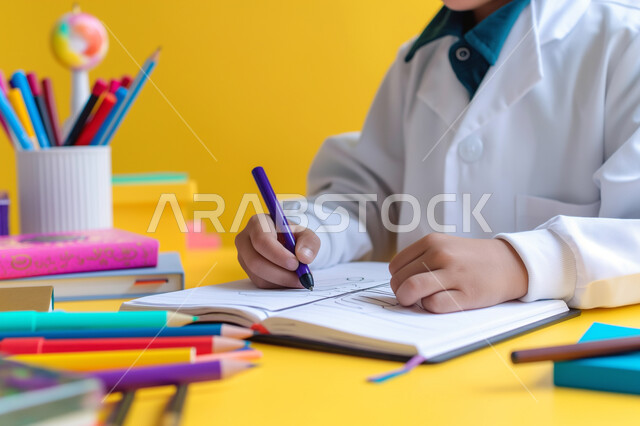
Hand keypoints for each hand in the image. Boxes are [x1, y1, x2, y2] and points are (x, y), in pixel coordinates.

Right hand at [235, 214, 319, 288]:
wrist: (287, 245)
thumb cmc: (294, 237)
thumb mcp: (306, 235)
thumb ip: (310, 243)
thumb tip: (304, 257)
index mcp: (258, 223)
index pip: (262, 240)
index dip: (278, 254)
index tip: (295, 263)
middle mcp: (245, 239)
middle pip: (255, 261)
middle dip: (280, 273)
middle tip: (300, 277)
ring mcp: (243, 256)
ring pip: (258, 275)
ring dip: (281, 281)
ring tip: (299, 279)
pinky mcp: (246, 270)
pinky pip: (260, 283)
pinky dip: (277, 285)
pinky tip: (289, 280)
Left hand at [389, 233, 527, 312]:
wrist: (510, 263)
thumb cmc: (471, 259)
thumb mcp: (444, 246)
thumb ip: (420, 259)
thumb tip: (397, 282)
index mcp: (432, 241)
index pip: (396, 266)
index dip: (397, 280)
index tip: (407, 285)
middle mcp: (441, 254)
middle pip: (400, 280)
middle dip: (402, 293)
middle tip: (413, 297)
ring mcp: (454, 274)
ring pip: (411, 290)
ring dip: (410, 301)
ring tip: (420, 301)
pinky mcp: (466, 294)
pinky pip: (432, 305)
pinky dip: (429, 308)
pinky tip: (439, 303)